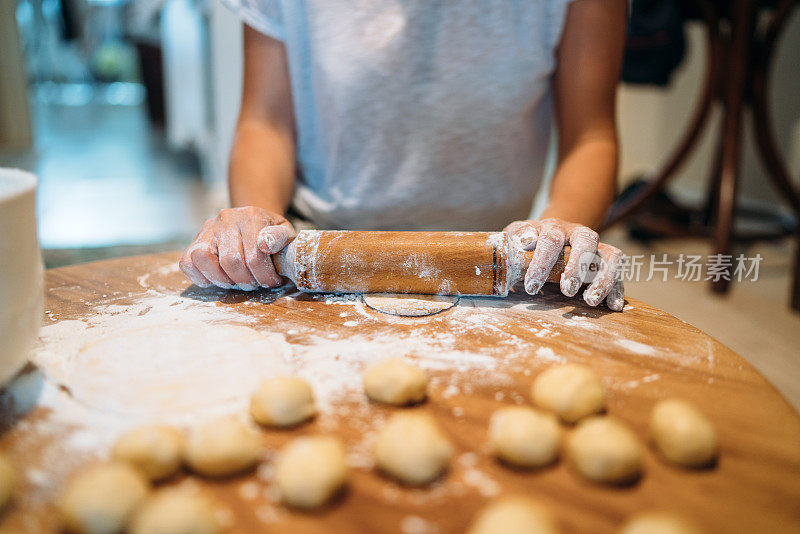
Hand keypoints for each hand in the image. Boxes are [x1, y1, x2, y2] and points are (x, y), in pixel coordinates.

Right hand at [179, 207, 295, 289]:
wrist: (252, 219)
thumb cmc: (270, 232)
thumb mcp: (285, 231)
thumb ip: (280, 237)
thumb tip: (265, 245)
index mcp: (251, 217)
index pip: (255, 256)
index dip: (265, 277)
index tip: (272, 282)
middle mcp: (226, 219)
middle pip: (230, 261)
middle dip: (245, 281)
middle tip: (254, 284)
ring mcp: (207, 229)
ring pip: (202, 258)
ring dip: (221, 279)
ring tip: (234, 282)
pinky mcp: (195, 240)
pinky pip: (187, 262)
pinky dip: (200, 276)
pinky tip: (217, 279)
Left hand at [503, 218, 624, 310]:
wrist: (550, 235)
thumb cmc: (529, 241)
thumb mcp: (517, 235)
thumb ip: (518, 236)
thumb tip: (527, 241)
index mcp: (554, 228)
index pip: (551, 240)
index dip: (542, 263)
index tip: (531, 286)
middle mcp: (578, 233)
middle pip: (587, 241)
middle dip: (578, 267)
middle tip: (567, 290)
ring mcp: (596, 246)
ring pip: (610, 256)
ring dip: (604, 278)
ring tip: (591, 300)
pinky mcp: (607, 261)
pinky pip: (619, 272)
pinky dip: (618, 289)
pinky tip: (613, 306)